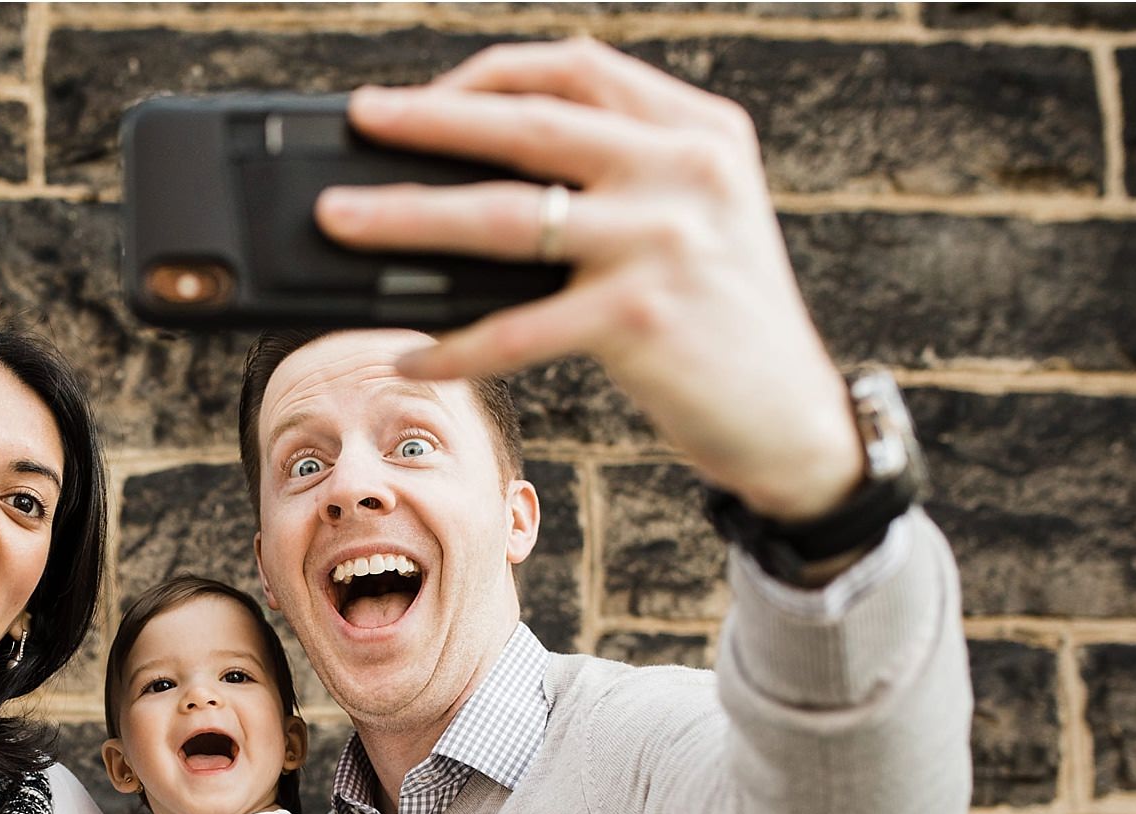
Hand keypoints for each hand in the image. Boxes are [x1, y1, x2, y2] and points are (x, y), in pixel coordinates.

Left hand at [316, 38, 862, 522]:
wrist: (794, 421)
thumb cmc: (720, 323)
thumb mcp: (692, 220)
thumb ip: (615, 181)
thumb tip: (466, 178)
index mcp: (700, 130)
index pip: (576, 71)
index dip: (489, 76)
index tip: (424, 94)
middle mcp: (687, 170)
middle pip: (529, 127)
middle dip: (428, 120)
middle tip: (361, 118)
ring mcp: (665, 241)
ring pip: (504, 217)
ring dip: (407, 217)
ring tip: (341, 219)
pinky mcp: (641, 318)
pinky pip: (517, 327)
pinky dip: (456, 344)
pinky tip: (412, 354)